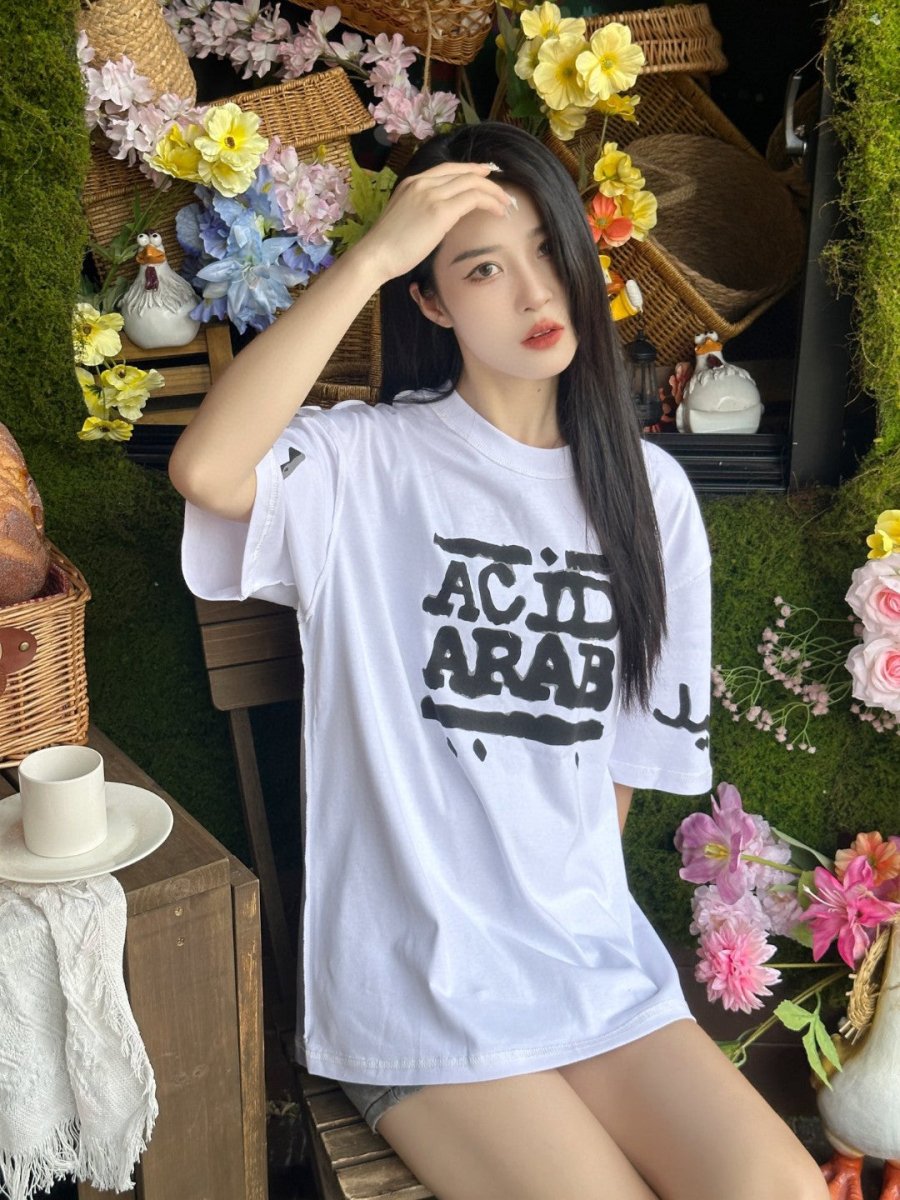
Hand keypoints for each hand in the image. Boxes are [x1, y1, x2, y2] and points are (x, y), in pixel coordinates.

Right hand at [359, 161, 515, 285]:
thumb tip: (443, 218)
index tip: (486, 178)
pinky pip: (473, 198)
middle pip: (464, 172)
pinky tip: (498, 211)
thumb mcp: (405, 217)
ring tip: (506, 204)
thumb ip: (423, 210)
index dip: (471, 170)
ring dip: (494, 192)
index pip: (448, 169)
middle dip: (487, 181)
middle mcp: (423, 182)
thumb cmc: (387, 246)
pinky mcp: (440, 211)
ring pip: (473, 182)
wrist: (375, 255)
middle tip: (503, 193)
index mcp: (412, 182)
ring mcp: (431, 194)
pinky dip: (490, 203)